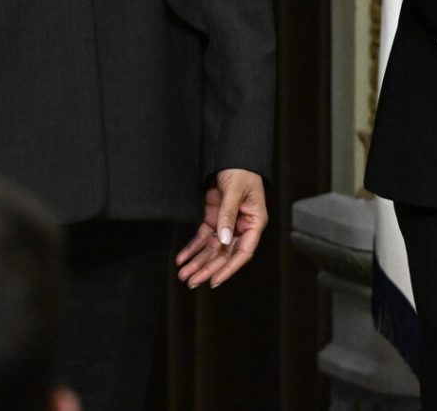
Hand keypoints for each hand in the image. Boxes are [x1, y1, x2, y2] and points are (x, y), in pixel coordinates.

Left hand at [174, 169, 265, 289]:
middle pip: (224, 254)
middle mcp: (240, 227)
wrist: (230, 154)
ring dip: (197, 262)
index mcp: (254, 223)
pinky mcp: (214, 218)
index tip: (214, 280)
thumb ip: (228, 214)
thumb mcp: (235, 191)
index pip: (242, 252)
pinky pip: (203, 237)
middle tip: (191, 281)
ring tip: (183, 274)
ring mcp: (226, 224)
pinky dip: (192, 247)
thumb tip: (224, 239)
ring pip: (212, 249)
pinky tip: (182, 258)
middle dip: (207, 268)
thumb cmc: (241, 170)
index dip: (229, 268)